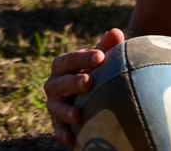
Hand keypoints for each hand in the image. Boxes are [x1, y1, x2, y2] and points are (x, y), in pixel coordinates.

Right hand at [46, 27, 125, 147]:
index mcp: (63, 66)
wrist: (91, 93)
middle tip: (89, 82)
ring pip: (56, 107)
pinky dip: (63, 134)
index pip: (69, 60)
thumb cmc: (97, 70)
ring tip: (78, 115)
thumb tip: (115, 32)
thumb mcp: (101, 58)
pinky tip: (72, 139)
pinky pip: (58, 130)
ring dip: (66, 111)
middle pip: (59, 83)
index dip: (83, 58)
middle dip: (73, 82)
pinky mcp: (58, 123)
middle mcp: (55, 84)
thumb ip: (107, 46)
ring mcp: (55, 104)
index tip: (101, 56)